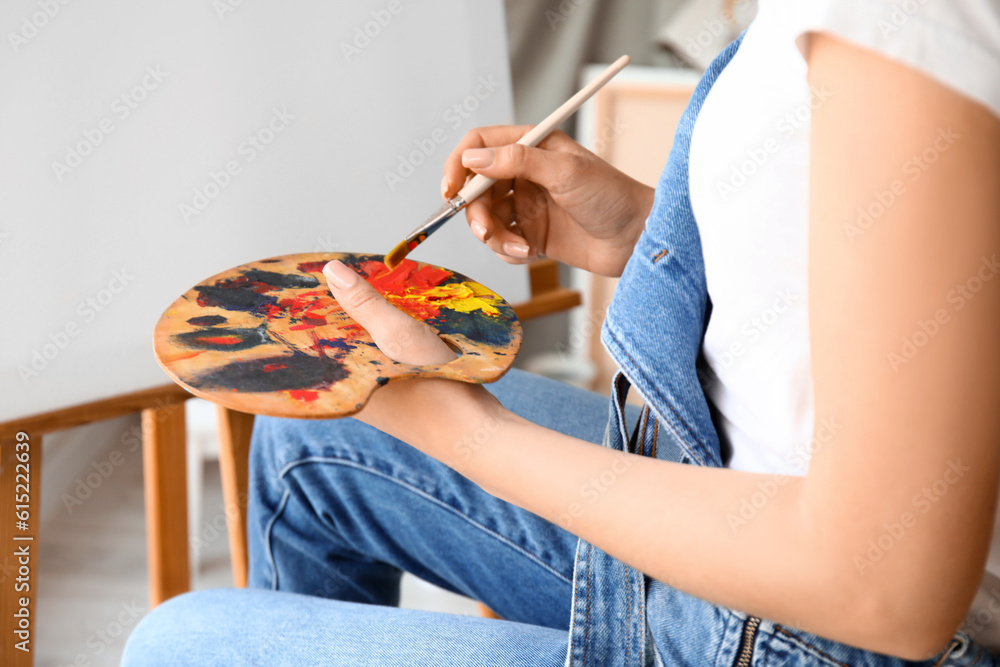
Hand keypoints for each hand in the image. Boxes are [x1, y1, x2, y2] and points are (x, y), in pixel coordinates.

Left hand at [322, 260, 501, 448]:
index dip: (310, 309)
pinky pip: (387, 356)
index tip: (306, 279)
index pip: (313, 339)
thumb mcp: (399, 338)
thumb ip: (365, 305)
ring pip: (365, 348)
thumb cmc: (437, 393)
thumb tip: (331, 271)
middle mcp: (356, 391)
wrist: (480, 434)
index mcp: (342, 383)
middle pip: (340, 342)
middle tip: (340, 272)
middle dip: (340, 311)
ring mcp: (381, 395)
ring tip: (368, 286)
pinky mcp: (404, 393)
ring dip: (369, 321)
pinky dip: (390, 335)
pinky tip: (401, 317)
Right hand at [443, 126, 654, 276]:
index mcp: (532, 146)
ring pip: (486, 219)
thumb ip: (517, 161)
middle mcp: (525, 173)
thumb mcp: (565, 172)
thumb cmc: (611, 196)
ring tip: (522, 248)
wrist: (638, 239)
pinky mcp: (532, 234)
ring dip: (495, 237)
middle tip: (487, 231)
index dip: (459, 165)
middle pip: (476, 188)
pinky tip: (531, 254)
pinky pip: (502, 242)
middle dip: (476, 212)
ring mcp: (527, 205)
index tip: (451, 190)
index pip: (480, 145)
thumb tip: (473, 158)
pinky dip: (508, 250)